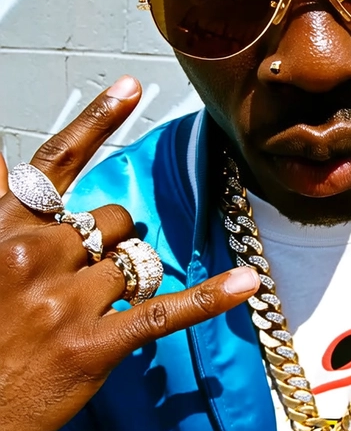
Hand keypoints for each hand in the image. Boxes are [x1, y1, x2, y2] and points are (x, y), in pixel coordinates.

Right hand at [0, 77, 258, 430]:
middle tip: (79, 281)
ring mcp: (67, 300)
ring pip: (135, 259)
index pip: (57, 161)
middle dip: (109, 242)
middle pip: (112, 218)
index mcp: (5, 227)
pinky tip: (246, 284)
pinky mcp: (95, 344)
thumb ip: (0, 201)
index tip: (132, 86)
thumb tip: (3, 156)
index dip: (98, 121)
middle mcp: (36, 253)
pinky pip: (164, 311)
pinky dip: (210, 297)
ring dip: (126, 278)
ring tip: (88, 310)